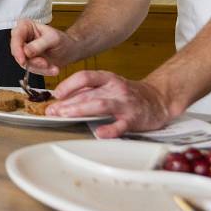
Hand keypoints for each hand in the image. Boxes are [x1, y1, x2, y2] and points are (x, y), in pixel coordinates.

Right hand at [10, 19, 78, 75]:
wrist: (70, 51)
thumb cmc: (63, 40)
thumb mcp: (54, 39)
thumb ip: (39, 44)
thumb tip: (26, 52)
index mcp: (26, 26)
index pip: (16, 36)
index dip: (17, 49)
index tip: (23, 59)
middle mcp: (22, 38)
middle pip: (17, 51)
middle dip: (32, 61)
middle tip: (45, 64)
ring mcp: (24, 51)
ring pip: (24, 63)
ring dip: (39, 68)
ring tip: (53, 67)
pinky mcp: (28, 61)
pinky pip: (30, 69)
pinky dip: (42, 71)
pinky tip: (53, 69)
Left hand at [48, 70, 170, 137]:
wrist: (158, 100)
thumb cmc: (128, 94)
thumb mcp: (108, 86)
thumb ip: (88, 91)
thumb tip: (62, 99)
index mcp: (108, 79)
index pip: (85, 77)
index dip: (68, 84)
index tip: (56, 94)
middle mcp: (115, 88)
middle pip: (88, 93)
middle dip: (67, 102)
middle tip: (52, 111)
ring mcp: (125, 103)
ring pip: (100, 105)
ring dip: (80, 110)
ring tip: (65, 115)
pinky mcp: (134, 119)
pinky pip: (121, 125)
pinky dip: (110, 129)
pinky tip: (99, 133)